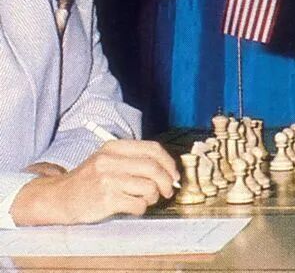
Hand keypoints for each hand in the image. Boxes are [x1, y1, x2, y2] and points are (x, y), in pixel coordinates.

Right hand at [10, 140, 179, 225]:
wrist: (59, 197)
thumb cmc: (89, 180)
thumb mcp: (107, 160)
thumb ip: (134, 160)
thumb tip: (169, 171)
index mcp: (113, 147)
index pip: (152, 149)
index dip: (169, 162)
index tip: (174, 174)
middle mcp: (110, 161)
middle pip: (153, 168)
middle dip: (167, 182)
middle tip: (168, 191)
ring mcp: (107, 180)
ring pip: (149, 187)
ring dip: (153, 197)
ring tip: (145, 199)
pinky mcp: (106, 199)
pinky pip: (138, 204)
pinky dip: (141, 208)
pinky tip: (133, 207)